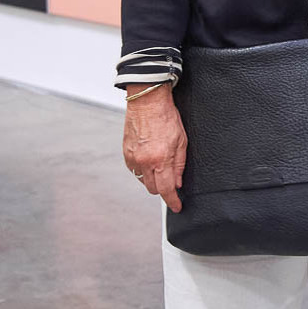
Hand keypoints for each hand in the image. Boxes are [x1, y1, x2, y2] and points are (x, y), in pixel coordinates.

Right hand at [122, 84, 187, 211]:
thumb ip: (179, 165)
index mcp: (160, 159)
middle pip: (153, 189)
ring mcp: (132, 158)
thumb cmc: (166, 116)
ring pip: (143, 181)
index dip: (172, 201)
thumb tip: (178, 183)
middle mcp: (144, 161)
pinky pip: (135, 171)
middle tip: (171, 181)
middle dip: (163, 188)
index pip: (166, 189)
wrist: (146, 101)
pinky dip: (143, 170)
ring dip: (153, 179)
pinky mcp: (125, 153)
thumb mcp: (182, 140)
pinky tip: (150, 159)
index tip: (177, 207)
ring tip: (160, 165)